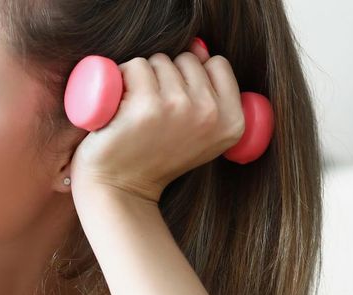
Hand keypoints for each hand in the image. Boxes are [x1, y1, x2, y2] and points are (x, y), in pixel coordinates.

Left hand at [69, 47, 245, 203]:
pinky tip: (120, 104)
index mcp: (233, 121)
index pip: (217, 64)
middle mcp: (210, 114)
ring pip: (159, 60)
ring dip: (142, 77)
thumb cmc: (154, 156)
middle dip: (165, 76)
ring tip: (135, 109)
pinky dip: (123, 77)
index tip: (175, 101)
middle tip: (152, 111)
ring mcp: (179, 108)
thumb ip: (211, 93)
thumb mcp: (198, 131)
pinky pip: (135, 66)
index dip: (192, 75)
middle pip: (186, 59)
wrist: (121, 188)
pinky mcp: (146, 106)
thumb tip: (199, 46)